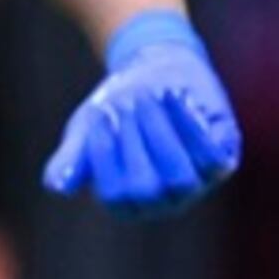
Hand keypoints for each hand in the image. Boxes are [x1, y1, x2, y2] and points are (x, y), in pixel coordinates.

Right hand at [44, 12, 238, 219]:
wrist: (156, 74)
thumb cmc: (116, 109)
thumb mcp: (86, 130)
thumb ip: (72, 158)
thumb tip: (56, 187)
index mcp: (126, 203)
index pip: (115, 194)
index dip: (105, 156)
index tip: (99, 114)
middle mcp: (163, 203)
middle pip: (148, 188)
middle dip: (134, 142)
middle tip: (125, 101)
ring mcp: (197, 186)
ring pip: (180, 176)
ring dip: (162, 133)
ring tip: (148, 95)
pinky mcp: (222, 161)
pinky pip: (209, 156)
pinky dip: (188, 126)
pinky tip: (173, 98)